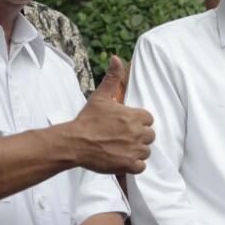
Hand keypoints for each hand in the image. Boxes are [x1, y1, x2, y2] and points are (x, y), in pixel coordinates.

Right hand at [68, 56, 154, 173]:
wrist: (74, 142)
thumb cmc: (87, 119)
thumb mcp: (100, 96)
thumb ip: (112, 77)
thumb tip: (116, 58)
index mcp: (134, 116)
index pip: (149, 119)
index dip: (138, 121)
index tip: (126, 124)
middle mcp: (137, 132)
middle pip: (150, 136)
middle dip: (139, 136)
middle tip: (122, 137)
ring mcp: (134, 150)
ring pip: (146, 151)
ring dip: (136, 151)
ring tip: (121, 148)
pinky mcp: (128, 165)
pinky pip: (141, 166)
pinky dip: (133, 165)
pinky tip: (121, 159)